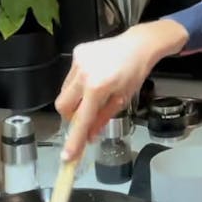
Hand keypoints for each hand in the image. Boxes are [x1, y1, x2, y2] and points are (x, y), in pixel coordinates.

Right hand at [55, 19, 188, 160]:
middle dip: (70, 116)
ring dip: (75, 99)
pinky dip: (78, 83)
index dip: (74, 140)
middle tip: (84, 118)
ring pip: (64, 91)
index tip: (67, 156)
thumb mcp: (122, 100)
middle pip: (62, 106)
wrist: (138, 45)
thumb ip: (102, 119)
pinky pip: (70, 76)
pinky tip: (94, 77)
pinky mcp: (77, 52)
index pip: (82, 120)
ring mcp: (78, 61)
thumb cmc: (134, 73)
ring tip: (93, 93)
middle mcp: (83, 74)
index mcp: (97, 87)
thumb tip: (89, 138)